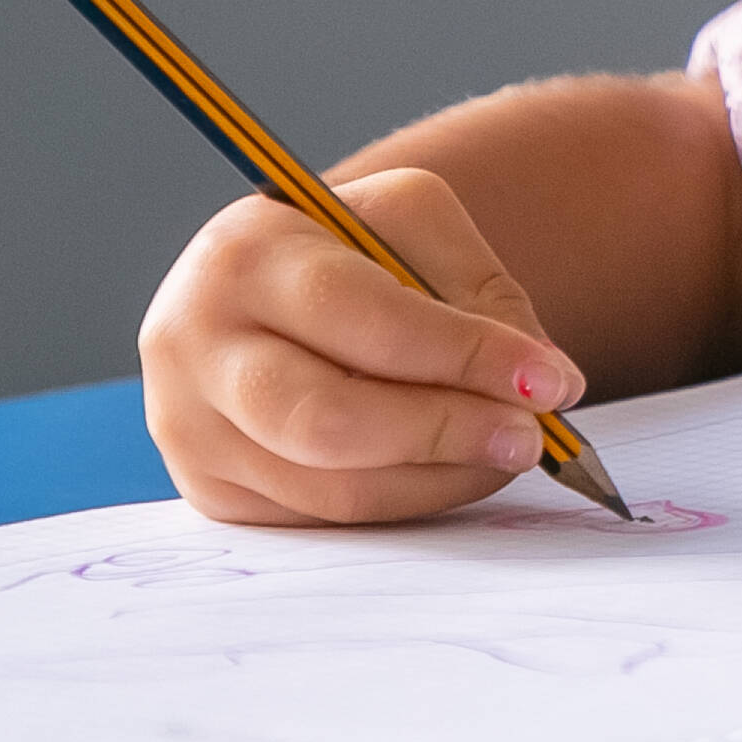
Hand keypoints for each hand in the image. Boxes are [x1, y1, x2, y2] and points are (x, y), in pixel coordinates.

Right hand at [139, 167, 587, 525]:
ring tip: (507, 451)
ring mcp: (190, 428)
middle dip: (448, 432)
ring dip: (440, 478)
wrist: (265, 286)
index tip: (552, 379)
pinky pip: (323, 517)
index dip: (465, 356)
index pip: (365, 319)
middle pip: (330, 420)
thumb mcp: (409, 224)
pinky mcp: (211, 490)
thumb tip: (541, 382)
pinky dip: (404, 499)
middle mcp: (193, 345)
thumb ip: (476, 291)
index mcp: (244, 256)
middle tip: (533, 436)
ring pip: (333, 485)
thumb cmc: (349, 247)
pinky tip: (448, 468)